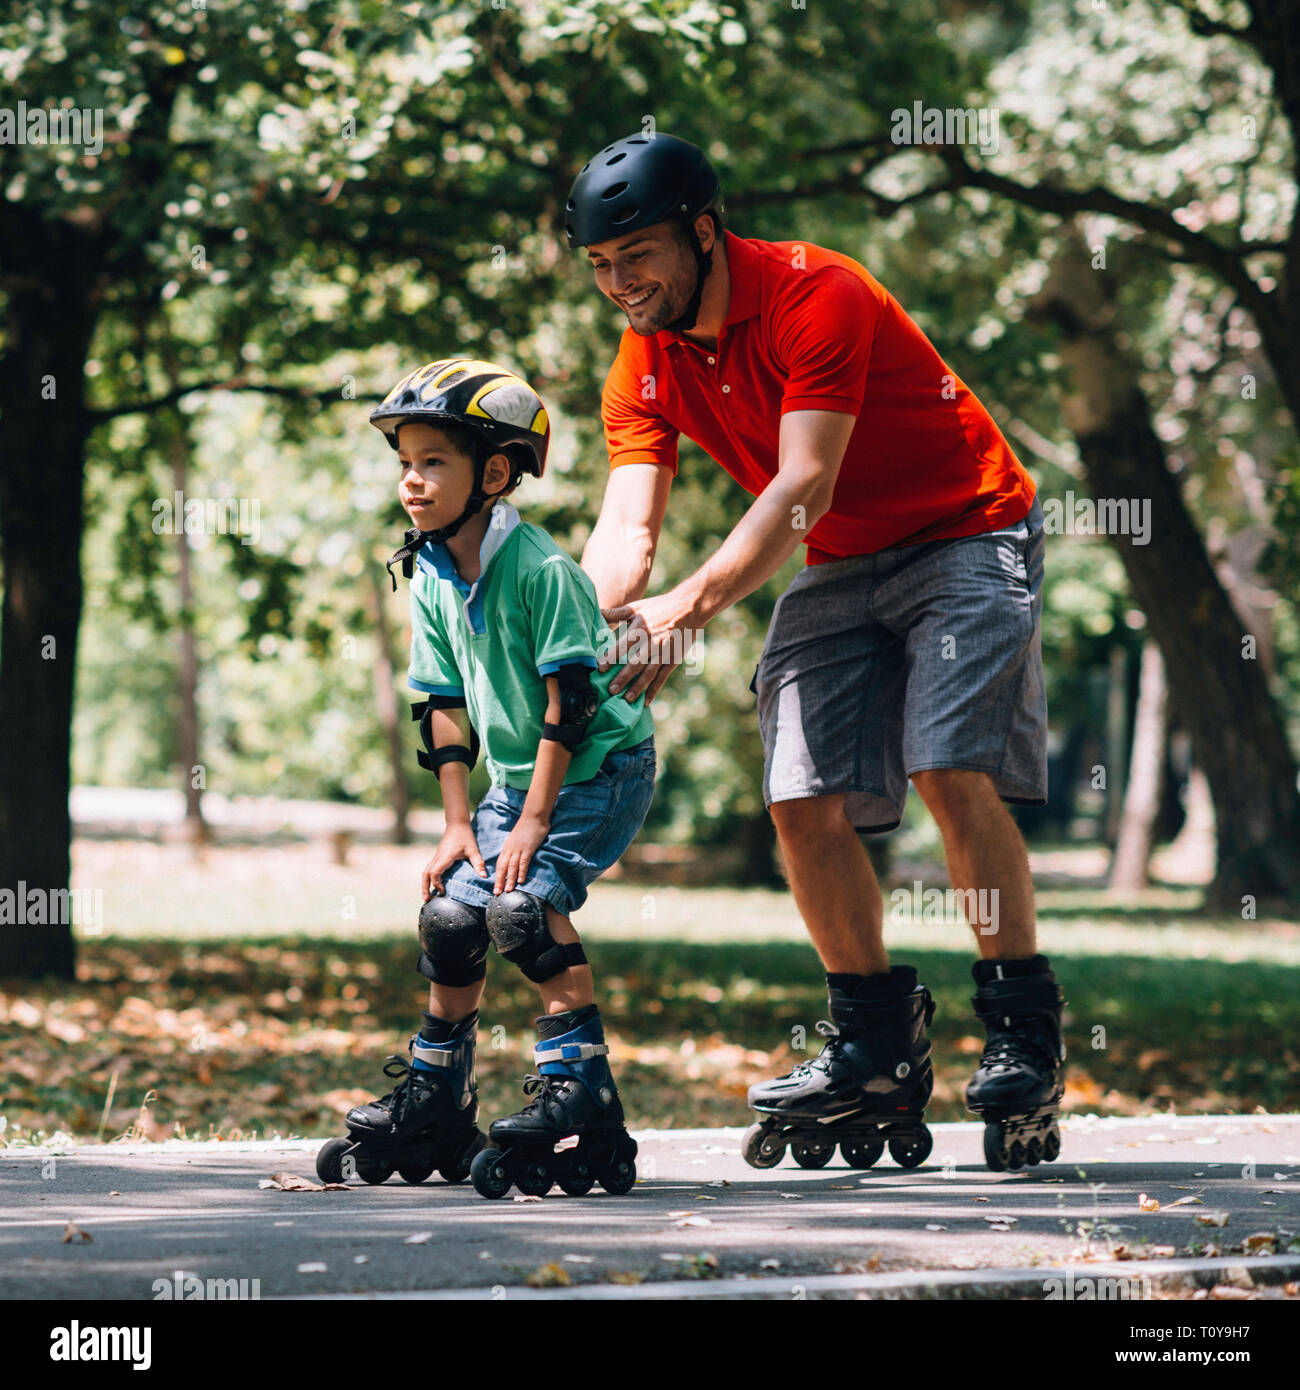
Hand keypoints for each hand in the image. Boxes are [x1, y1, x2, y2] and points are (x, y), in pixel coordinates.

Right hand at [422, 824, 487, 899]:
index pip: (435, 872)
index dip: (437, 883)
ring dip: (424, 884)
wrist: (457, 824)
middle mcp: (438, 858)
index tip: (443, 891)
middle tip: (427, 900)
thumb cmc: (465, 836)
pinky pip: (429, 869)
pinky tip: (432, 886)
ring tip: (426, 896)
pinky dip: (428, 879)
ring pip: (425, 872)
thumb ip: (478, 863)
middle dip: (425, 887)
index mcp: (445, 857)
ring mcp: (436, 857)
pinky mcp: (437, 857)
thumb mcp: (473, 850)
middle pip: (425, 874)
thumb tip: (484, 876)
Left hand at [494, 813, 548, 894]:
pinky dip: (521, 872)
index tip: (496, 887)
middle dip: (499, 881)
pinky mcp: (528, 848)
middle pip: (502, 867)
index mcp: (507, 848)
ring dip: (509, 879)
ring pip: (512, 867)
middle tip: (497, 893)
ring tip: (508, 890)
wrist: (533, 817)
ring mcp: (518, 849)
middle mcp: (510, 849)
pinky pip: (523, 862)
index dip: (497, 876)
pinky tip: (521, 880)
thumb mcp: (517, 840)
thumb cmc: (526, 828)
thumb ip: (515, 850)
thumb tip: (514, 860)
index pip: (499, 865)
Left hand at [599, 588, 700, 704]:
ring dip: (638, 687)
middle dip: (624, 677)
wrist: (689, 609)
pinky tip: (645, 702)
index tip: (600, 668)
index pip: (624, 645)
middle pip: (636, 662)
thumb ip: (615, 613)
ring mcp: (664, 653)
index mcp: (641, 628)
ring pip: (649, 673)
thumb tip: (594, 612)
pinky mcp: (672, 660)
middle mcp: (653, 642)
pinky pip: (662, 678)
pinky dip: (654, 690)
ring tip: (626, 699)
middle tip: (611, 690)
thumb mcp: (637, 607)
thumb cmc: (659, 608)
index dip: (612, 657)